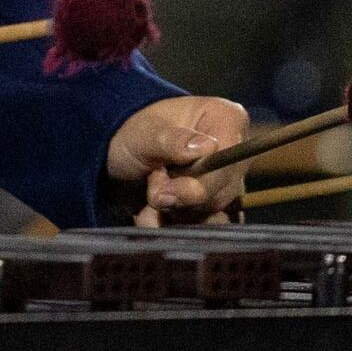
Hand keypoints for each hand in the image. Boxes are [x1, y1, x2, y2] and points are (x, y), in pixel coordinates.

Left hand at [109, 93, 251, 224]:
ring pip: (216, 216)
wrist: (117, 158)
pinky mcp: (215, 208)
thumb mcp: (144, 134)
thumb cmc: (132, 134)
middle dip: (179, 197)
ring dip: (176, 215)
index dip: (199, 182)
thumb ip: (171, 141)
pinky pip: (207, 230)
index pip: (230, 162)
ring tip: (150, 199)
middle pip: (221, 194)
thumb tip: (208, 147)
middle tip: (152, 185)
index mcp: (227, 120)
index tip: (162, 186)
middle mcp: (233, 152)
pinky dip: (174, 228)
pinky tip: (152, 216)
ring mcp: (226, 183)